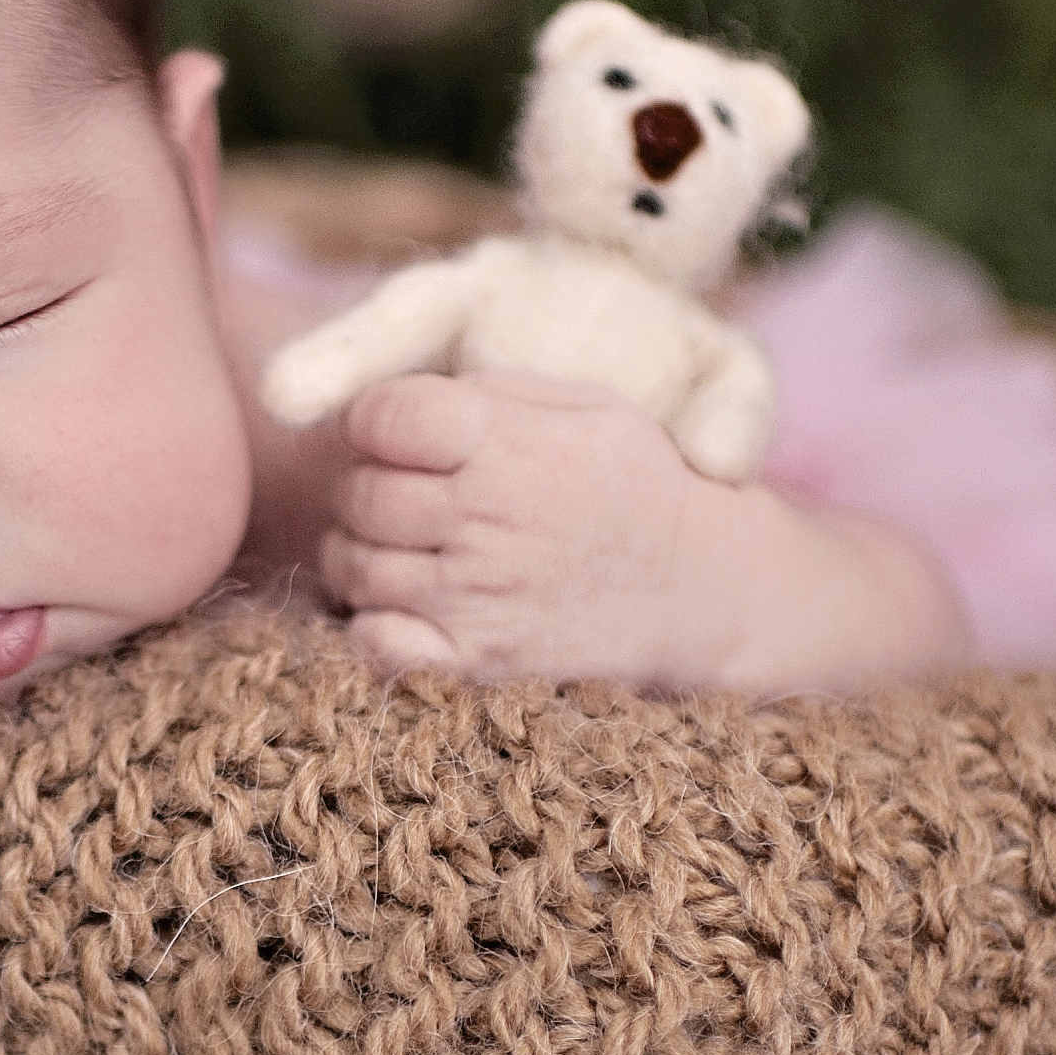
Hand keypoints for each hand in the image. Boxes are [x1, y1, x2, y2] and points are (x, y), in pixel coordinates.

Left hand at [317, 372, 739, 684]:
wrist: (702, 590)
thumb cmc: (633, 484)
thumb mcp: (584, 406)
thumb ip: (486, 392)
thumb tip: (392, 395)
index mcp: (512, 448)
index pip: (382, 417)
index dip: (375, 420)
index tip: (400, 433)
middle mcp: (489, 523)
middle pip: (360, 493)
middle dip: (369, 486)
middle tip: (410, 494)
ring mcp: (478, 599)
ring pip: (353, 566)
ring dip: (364, 553)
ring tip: (415, 546)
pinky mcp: (476, 662)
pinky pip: (374, 642)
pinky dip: (373, 623)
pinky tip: (407, 604)